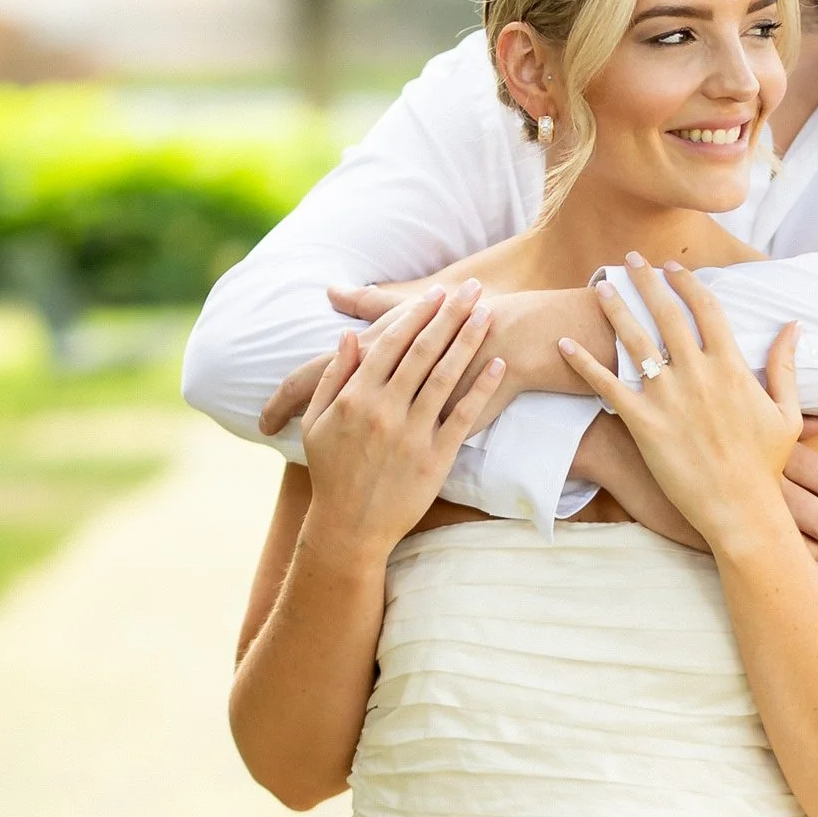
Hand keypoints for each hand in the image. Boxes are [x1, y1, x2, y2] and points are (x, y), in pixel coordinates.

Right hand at [297, 283, 501, 559]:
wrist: (350, 527)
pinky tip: (499, 365)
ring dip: (468, 341)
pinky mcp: (435, 459)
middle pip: (423, 352)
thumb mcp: (318, 422)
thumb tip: (347, 337)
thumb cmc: (332, 472)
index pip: (390, 343)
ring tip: (488, 313)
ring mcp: (412, 434)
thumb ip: (333, 378)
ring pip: (445, 377)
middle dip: (449, 316)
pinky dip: (482, 390)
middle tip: (471, 289)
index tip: (438, 292)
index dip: (416, 315)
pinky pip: (463, 417)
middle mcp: (385, 410)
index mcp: (356, 397)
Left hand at [561, 259, 801, 558]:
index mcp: (731, 367)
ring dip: (615, 309)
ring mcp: (668, 398)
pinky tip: (564, 344)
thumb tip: (793, 326)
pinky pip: (607, 386)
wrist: (741, 509)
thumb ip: (785, 365)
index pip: (706, 309)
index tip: (674, 268)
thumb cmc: (765, 465)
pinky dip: (584, 363)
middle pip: (666, 314)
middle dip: (646, 281)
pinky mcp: (644, 424)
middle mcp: (697, 374)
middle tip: (630, 260)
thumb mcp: (786, 413)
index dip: (688, 283)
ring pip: (634, 341)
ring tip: (599, 287)